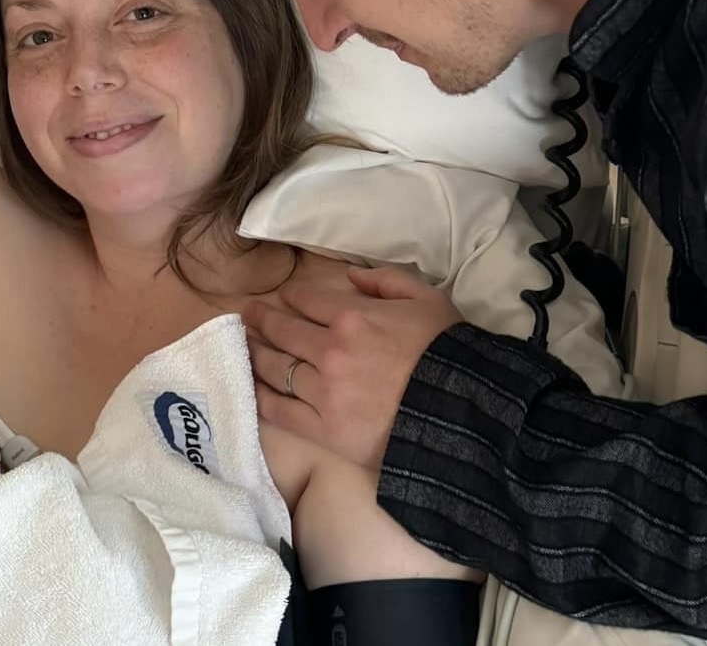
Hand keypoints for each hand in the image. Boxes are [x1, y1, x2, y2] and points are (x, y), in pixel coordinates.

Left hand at [242, 266, 463, 469]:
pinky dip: (259, 396)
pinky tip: (249, 386)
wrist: (461, 412)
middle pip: (283, 332)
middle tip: (247, 316)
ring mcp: (322, 393)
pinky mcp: (323, 430)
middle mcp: (329, 351)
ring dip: (255, 353)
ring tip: (244, 346)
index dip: (291, 297)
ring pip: (275, 368)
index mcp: (352, 316)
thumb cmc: (447, 351)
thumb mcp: (426, 298)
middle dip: (262, 320)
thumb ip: (385, 280)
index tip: (281, 298)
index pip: (307, 300)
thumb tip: (350, 277)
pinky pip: (280, 411)